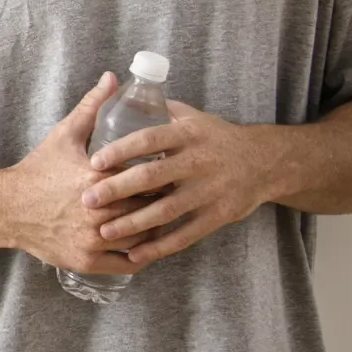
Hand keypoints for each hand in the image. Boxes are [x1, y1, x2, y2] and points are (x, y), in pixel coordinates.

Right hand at [5, 73, 161, 274]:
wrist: (10, 207)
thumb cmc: (40, 168)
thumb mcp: (65, 134)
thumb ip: (92, 106)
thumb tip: (112, 77)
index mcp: (96, 178)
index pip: (146, 179)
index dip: (163, 175)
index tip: (175, 170)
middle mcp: (97, 211)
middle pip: (148, 209)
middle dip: (164, 202)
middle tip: (179, 195)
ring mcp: (93, 239)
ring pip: (142, 238)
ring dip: (157, 229)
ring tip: (167, 217)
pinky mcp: (88, 261)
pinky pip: (128, 263)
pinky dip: (142, 255)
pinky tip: (149, 244)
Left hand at [83, 101, 271, 264]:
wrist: (264, 162)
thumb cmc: (217, 137)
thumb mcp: (192, 117)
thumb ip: (159, 111)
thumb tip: (122, 97)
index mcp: (188, 134)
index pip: (149, 140)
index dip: (121, 150)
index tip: (94, 161)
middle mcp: (198, 162)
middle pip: (152, 177)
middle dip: (117, 190)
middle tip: (88, 199)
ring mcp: (209, 191)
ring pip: (166, 211)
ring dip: (133, 223)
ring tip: (104, 231)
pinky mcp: (218, 216)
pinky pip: (185, 235)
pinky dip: (160, 246)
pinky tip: (136, 254)